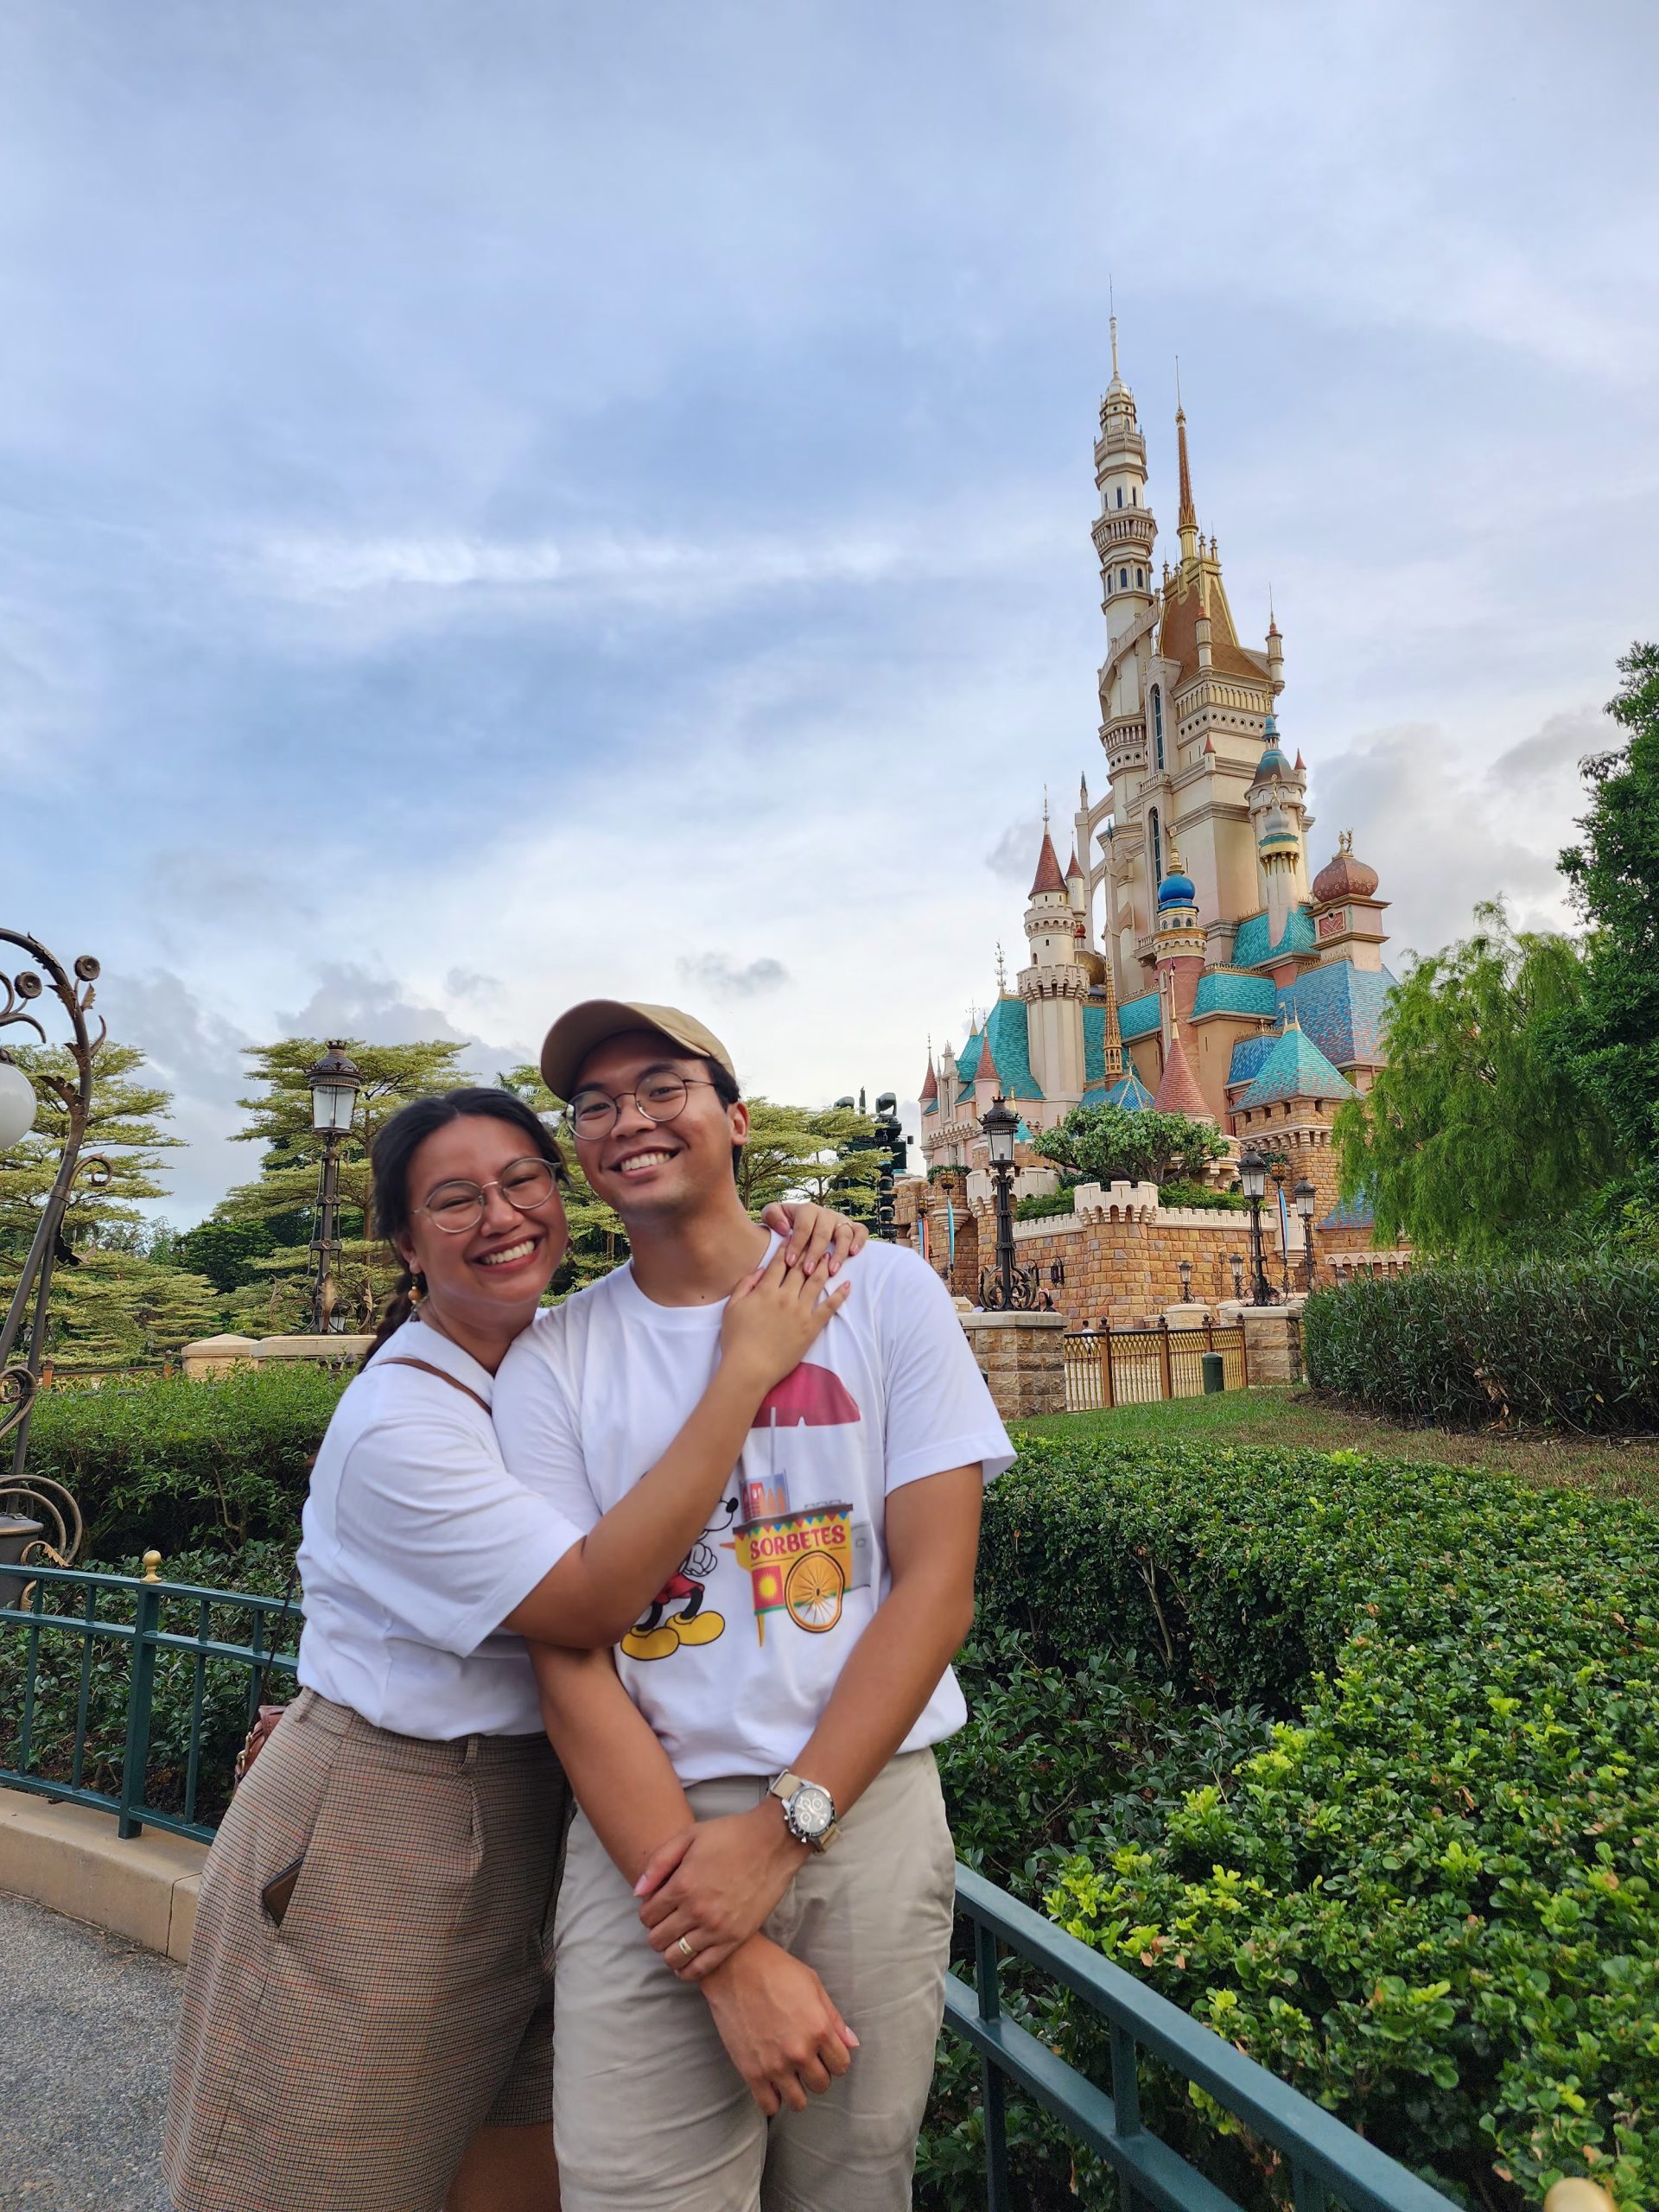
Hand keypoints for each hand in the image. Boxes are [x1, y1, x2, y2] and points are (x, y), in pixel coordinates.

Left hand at [635, 1804, 807, 1981]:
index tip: (656, 1906)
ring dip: (669, 1950)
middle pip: (657, 1940)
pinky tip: (687, 1960)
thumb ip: (658, 1863)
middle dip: (655, 1931)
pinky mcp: (735, 1939)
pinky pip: (702, 1968)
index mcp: (682, 1885)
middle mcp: (697, 1911)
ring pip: (675, 1958)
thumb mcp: (689, 1835)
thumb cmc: (730, 1835)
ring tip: (677, 1938)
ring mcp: (716, 1928)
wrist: (773, 1843)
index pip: (647, 1915)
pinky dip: (688, 1970)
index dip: (647, 1911)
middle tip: (666, 1921)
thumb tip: (637, 1892)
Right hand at [700, 1934, 857, 2114]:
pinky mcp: (751, 2072)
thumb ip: (834, 2018)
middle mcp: (800, 2052)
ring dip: (797, 2090)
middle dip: (817, 2073)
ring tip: (789, 2073)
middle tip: (805, 2059)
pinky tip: (771, 2082)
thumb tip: (852, 2043)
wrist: (734, 1967)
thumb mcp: (813, 1985)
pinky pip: (770, 2106)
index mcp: (819, 2029)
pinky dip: (773, 2099)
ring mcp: (775, 2065)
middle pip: (822, 2085)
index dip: (835, 2059)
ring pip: (799, 2102)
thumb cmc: (776, 1970)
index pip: (841, 2065)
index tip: (824, 2052)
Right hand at [719, 1242, 850, 1395]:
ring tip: (831, 1255)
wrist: (750, 1368)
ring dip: (825, 1267)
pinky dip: (839, 1295)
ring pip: (816, 1282)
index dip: (787, 1248)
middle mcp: (785, 1296)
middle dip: (809, 1251)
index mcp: (765, 1290)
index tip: (794, 1237)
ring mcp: (800, 1311)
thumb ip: (745, 1285)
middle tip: (817, 1240)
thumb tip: (761, 1270)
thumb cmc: (736, 1340)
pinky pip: (829, 1307)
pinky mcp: (811, 1327)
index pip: (779, 1263)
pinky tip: (847, 1284)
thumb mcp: (732, 1308)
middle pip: (800, 1268)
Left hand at [759, 1201, 868, 1278]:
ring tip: (832, 1271)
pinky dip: (859, 1241)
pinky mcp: (853, 1228)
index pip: (803, 1226)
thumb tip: (784, 1227)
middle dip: (815, 1253)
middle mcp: (825, 1214)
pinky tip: (853, 1254)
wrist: (801, 1223)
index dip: (797, 1244)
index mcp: (807, 1210)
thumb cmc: (785, 1223)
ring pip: (843, 1234)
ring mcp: (840, 1221)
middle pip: (823, 1233)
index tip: (790, 1261)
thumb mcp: (773, 1215)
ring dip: (838, 1253)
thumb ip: (772, 1215)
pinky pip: (861, 1232)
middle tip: (807, 1272)